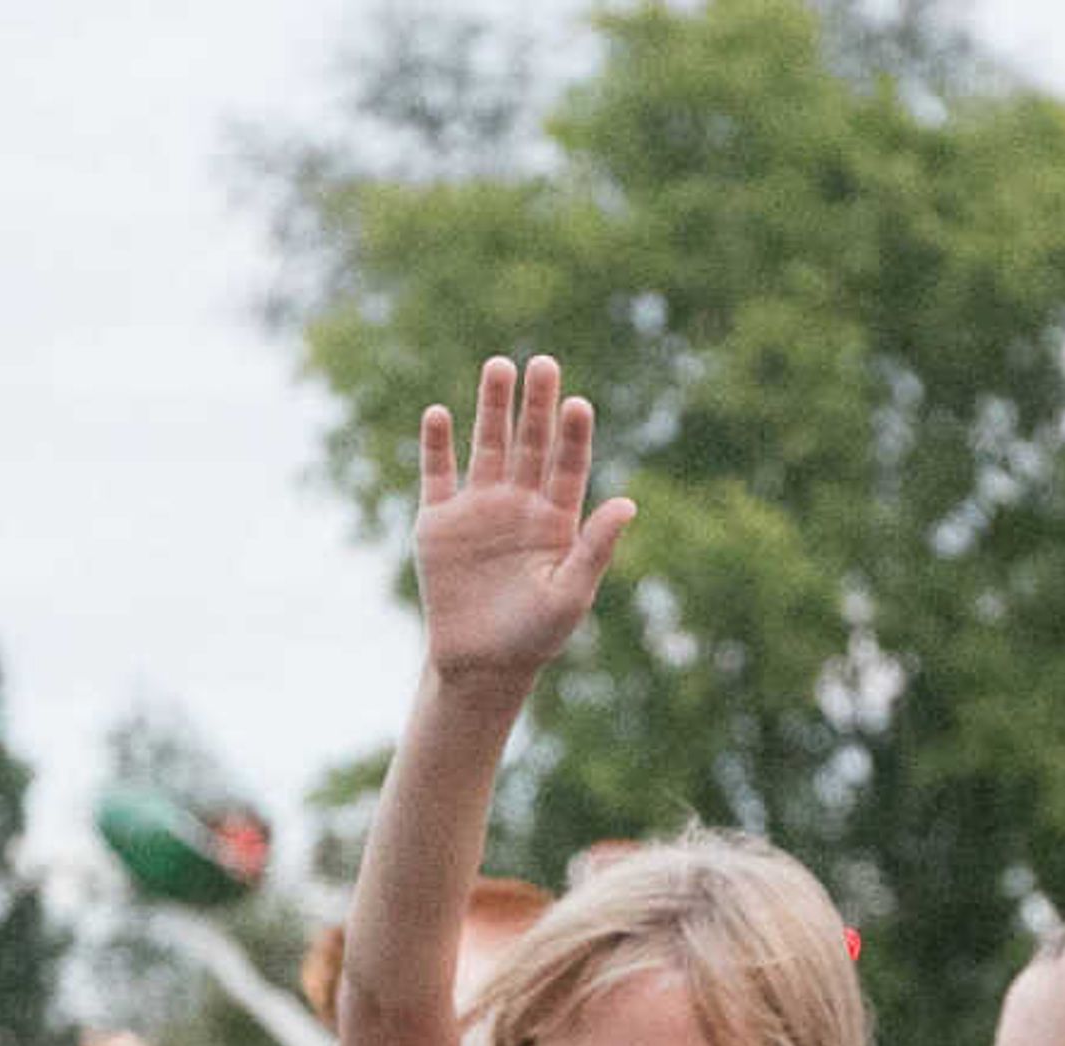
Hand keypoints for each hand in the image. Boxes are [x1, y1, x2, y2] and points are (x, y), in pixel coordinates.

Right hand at [412, 355, 637, 684]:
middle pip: (530, 443)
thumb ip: (595, 547)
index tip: (579, 404)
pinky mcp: (439, 521)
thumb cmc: (535, 635)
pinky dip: (435, 444)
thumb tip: (628, 503)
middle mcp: (520, 504)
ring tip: (499, 366)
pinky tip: (438, 413)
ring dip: (492, 408)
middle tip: (542, 363)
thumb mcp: (571, 593)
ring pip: (486, 445)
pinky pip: (436, 474)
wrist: (480, 664)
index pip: (569, 466)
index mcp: (558, 520)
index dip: (573, 436)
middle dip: (536, 405)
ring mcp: (479, 508)